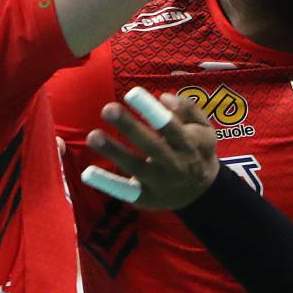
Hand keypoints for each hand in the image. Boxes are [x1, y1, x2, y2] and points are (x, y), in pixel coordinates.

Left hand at [82, 88, 221, 209]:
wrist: (203, 193)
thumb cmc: (197, 151)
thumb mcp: (205, 128)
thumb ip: (188, 109)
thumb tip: (163, 98)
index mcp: (190, 144)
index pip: (171, 126)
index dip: (151, 111)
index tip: (132, 93)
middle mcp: (176, 165)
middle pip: (152, 146)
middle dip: (130, 128)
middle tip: (108, 108)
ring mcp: (161, 184)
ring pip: (136, 167)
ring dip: (114, 152)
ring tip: (93, 136)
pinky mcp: (147, 198)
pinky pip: (126, 192)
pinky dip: (108, 184)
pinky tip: (87, 173)